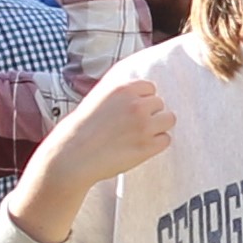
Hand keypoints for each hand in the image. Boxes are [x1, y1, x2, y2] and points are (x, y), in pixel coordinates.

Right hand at [7, 71, 175, 241]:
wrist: (73, 155)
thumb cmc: (82, 128)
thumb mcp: (98, 98)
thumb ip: (120, 92)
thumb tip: (143, 89)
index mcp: (123, 88)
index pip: (150, 88)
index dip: (141, 100)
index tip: (129, 111)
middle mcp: (136, 104)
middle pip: (160, 103)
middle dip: (149, 114)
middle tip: (130, 126)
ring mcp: (144, 125)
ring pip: (168, 119)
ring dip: (157, 128)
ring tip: (137, 136)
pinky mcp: (148, 146)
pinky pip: (166, 140)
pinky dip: (155, 144)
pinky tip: (138, 147)